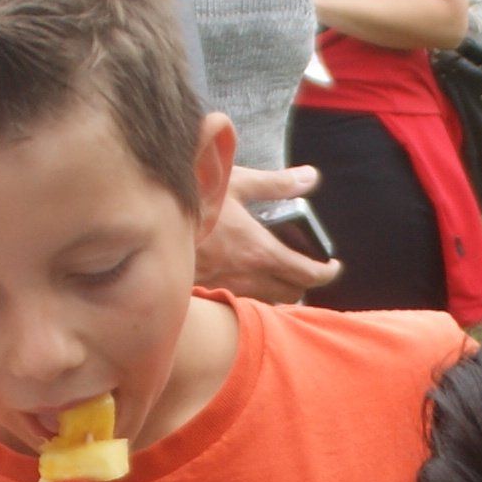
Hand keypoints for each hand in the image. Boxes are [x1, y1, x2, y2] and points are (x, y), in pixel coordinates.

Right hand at [201, 170, 342, 301]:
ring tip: (280, 274)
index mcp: (259, 251)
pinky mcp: (207, 292)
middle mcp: (247, 277)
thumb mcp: (237, 184)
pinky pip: (241, 303)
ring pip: (266, 304)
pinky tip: (247, 278)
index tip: (333, 265)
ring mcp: (226, 289)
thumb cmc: (193, 199)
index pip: (307, 274)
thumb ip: (277, 184)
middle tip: (307, 269)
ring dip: (279, 292)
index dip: (327, 273)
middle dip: (305, 284)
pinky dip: (254, 295)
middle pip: (291, 295)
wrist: (148, 223)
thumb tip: (310, 177)